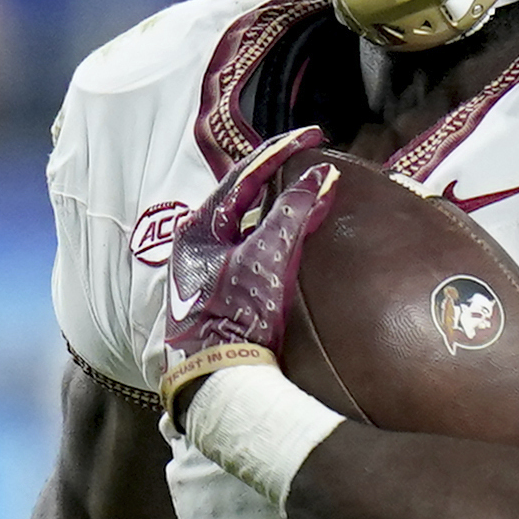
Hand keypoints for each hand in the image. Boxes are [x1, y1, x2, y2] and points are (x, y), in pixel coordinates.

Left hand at [159, 126, 337, 409]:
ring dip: (274, 206)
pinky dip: (272, 234)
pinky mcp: (219, 296)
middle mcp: (195, 246)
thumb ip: (294, 213)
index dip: (280, 152)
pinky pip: (249, 249)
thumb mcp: (268, 259)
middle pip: (239, 196)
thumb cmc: (234, 318)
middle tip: (308, 159)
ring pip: (243, 223)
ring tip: (304, 192)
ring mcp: (205, 272)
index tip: (314, 136)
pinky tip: (290, 239)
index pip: (242, 174)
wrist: (218, 381)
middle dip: (275, 175)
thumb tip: (323, 176)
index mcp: (197, 228)